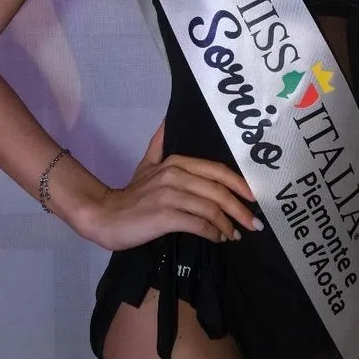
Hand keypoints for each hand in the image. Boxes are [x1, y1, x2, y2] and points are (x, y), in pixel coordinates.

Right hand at [89, 121, 260, 251]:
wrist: (104, 215)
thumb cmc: (131, 195)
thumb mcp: (145, 164)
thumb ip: (159, 144)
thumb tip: (167, 120)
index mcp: (175, 162)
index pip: (215, 170)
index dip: (238, 184)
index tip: (254, 197)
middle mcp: (174, 175)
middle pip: (217, 191)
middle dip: (239, 209)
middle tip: (253, 223)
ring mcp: (169, 195)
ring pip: (210, 208)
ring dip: (227, 224)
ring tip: (234, 234)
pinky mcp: (164, 216)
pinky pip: (198, 224)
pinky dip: (212, 233)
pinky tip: (217, 238)